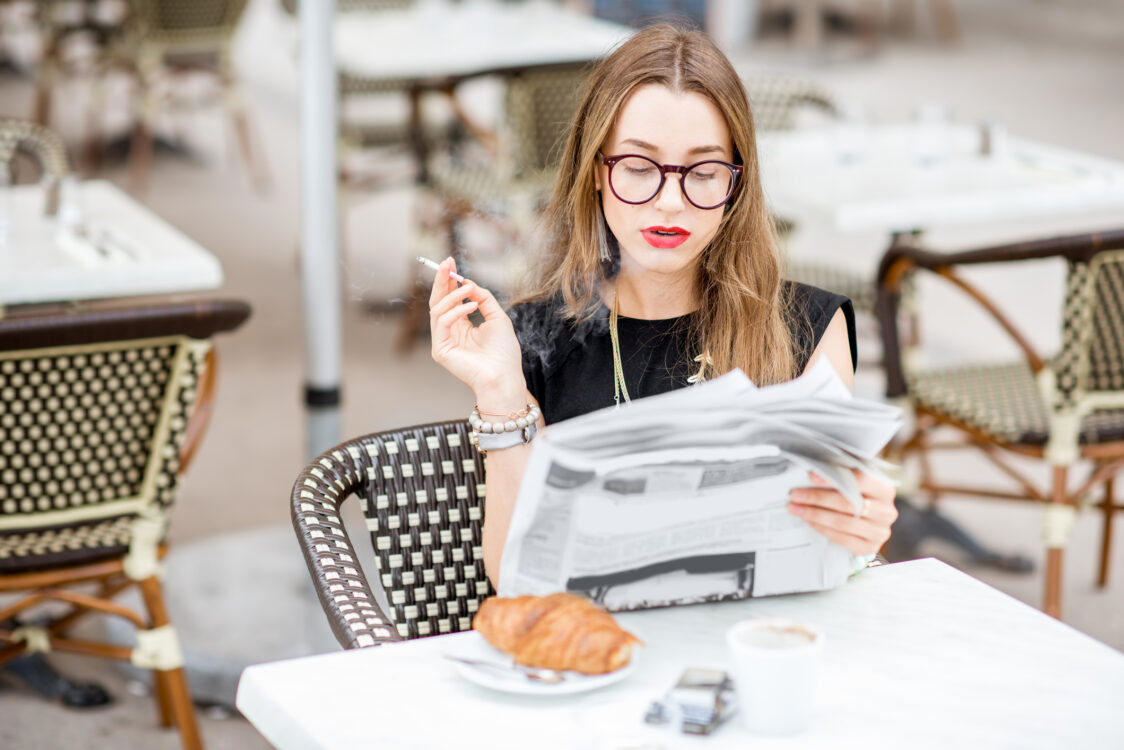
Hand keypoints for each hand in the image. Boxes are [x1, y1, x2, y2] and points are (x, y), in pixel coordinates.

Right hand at [428, 258, 524, 406]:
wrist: (504, 376)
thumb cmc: (504, 352)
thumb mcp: (497, 317)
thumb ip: (483, 298)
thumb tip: (468, 283)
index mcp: (461, 326)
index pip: (449, 300)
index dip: (449, 281)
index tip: (451, 262)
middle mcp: (449, 333)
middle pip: (438, 301)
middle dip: (442, 280)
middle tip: (446, 262)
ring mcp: (442, 341)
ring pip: (437, 309)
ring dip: (452, 294)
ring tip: (467, 287)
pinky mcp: (440, 350)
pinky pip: (442, 322)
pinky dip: (455, 310)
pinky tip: (471, 304)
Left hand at [787, 470, 896, 556]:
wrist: (869, 526)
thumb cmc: (857, 498)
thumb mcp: (855, 484)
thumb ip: (842, 475)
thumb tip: (814, 468)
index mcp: (885, 490)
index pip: (860, 480)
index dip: (834, 477)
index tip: (810, 476)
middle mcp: (887, 512)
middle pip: (848, 503)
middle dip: (817, 498)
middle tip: (795, 494)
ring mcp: (880, 532)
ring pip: (843, 522)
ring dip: (815, 515)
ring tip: (796, 508)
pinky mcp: (869, 548)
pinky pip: (841, 539)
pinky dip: (822, 529)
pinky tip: (809, 521)